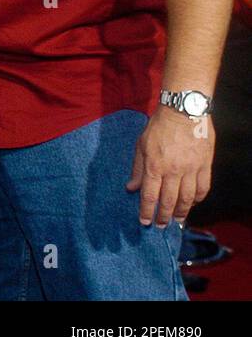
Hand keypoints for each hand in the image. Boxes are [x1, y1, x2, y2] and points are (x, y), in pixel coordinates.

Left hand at [126, 106, 214, 226]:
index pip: (150, 195)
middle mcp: (173, 170)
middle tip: (160, 225)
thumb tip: (131, 188)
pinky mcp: (205, 165)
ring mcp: (191, 169)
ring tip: (177, 220)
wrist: (183, 112)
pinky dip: (198, 198)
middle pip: (169, 201)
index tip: (145, 222)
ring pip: (188, 198)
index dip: (147, 211)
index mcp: (154, 165)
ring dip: (182, 212)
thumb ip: (138, 169)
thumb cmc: (158, 127)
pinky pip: (203, 188)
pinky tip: (193, 203)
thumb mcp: (141, 146)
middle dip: (164, 216)